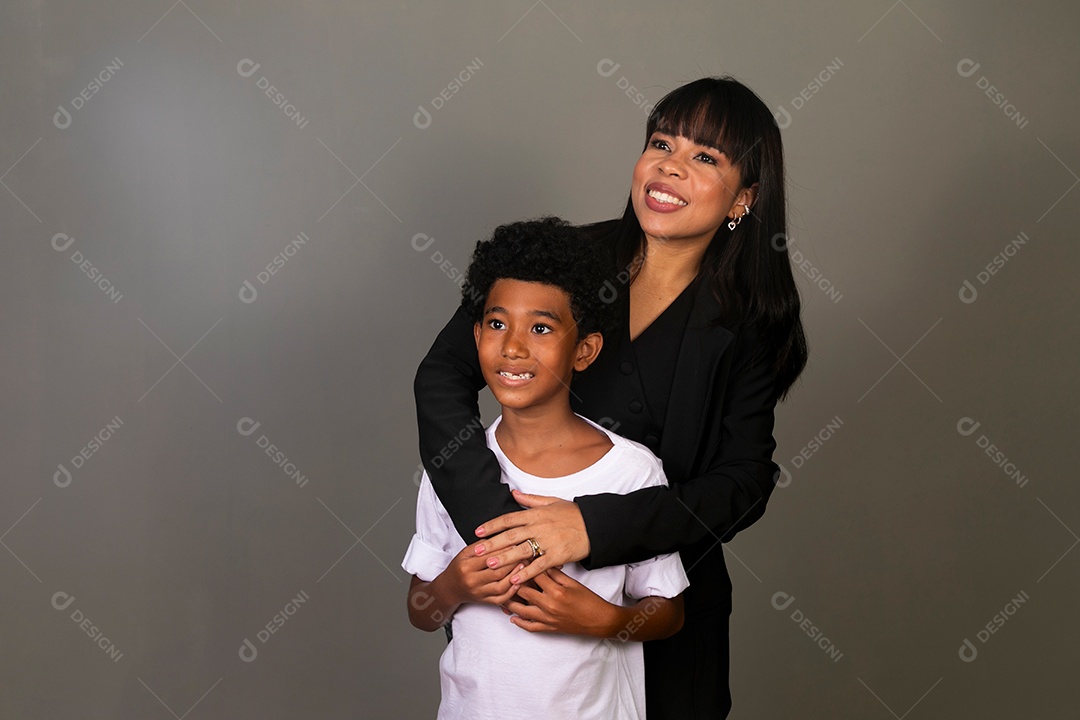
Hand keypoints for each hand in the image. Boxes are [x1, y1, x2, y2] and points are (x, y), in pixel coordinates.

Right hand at [439, 540, 521, 606]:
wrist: (450, 588)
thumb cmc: (459, 568)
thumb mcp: (465, 553)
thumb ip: (481, 546)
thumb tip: (501, 538)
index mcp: (466, 566)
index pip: (488, 557)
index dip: (503, 550)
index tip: (516, 542)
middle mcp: (472, 581)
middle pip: (497, 572)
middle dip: (513, 562)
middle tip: (525, 553)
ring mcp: (479, 593)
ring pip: (501, 586)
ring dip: (515, 576)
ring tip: (524, 565)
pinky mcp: (484, 602)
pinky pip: (501, 599)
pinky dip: (512, 591)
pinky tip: (519, 581)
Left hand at [473, 491, 589, 584]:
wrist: (595, 526)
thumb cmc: (574, 514)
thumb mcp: (552, 501)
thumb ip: (530, 500)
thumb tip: (513, 493)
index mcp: (536, 514)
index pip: (509, 518)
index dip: (492, 525)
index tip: (478, 531)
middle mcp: (539, 527)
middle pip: (511, 535)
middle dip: (492, 543)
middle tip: (476, 551)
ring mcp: (548, 541)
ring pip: (522, 550)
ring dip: (504, 558)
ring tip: (490, 565)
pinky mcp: (558, 555)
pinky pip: (539, 565)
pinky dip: (527, 572)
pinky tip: (515, 580)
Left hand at [503, 567, 617, 636]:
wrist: (599, 620)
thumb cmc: (589, 600)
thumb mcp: (573, 583)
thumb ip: (556, 574)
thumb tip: (541, 564)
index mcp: (556, 591)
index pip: (534, 575)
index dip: (523, 566)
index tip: (515, 560)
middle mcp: (549, 605)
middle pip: (524, 591)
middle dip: (512, 583)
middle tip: (502, 575)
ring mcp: (547, 618)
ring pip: (522, 610)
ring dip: (510, 603)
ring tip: (500, 595)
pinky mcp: (549, 628)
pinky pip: (530, 627)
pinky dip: (520, 622)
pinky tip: (512, 617)